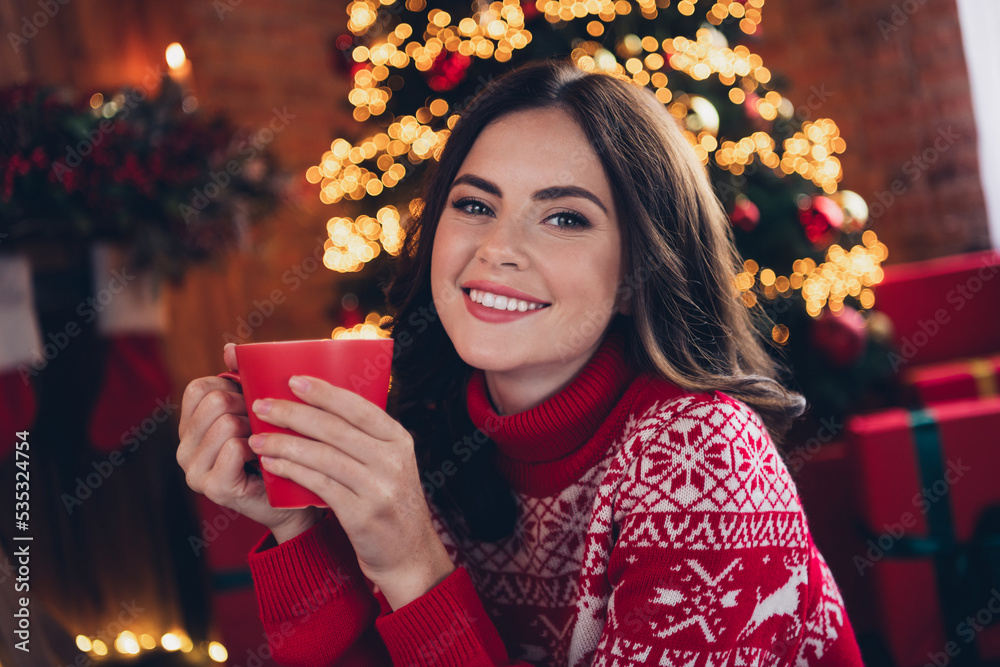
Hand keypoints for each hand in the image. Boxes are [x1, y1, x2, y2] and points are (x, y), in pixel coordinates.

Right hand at [177, 344, 322, 543]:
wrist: (295, 500)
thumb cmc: (278, 448)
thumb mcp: (259, 409)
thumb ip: (242, 379)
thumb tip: (230, 348)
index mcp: (190, 427)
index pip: (200, 387)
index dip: (232, 388)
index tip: (252, 404)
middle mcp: (183, 449)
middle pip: (214, 402)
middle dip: (246, 407)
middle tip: (263, 426)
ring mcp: (194, 471)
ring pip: (225, 422)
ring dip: (255, 428)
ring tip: (265, 442)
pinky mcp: (213, 487)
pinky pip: (234, 447)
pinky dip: (256, 447)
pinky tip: (266, 459)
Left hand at [246, 375, 454, 608]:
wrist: (408, 554)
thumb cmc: (389, 503)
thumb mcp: (390, 464)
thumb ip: (365, 439)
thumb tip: (319, 405)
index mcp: (399, 440)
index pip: (359, 407)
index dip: (324, 392)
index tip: (292, 380)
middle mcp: (393, 460)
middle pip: (335, 428)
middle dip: (293, 413)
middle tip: (262, 405)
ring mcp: (379, 488)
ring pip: (323, 456)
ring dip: (284, 443)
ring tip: (258, 437)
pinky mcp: (362, 514)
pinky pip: (319, 485)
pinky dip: (292, 471)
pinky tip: (272, 464)